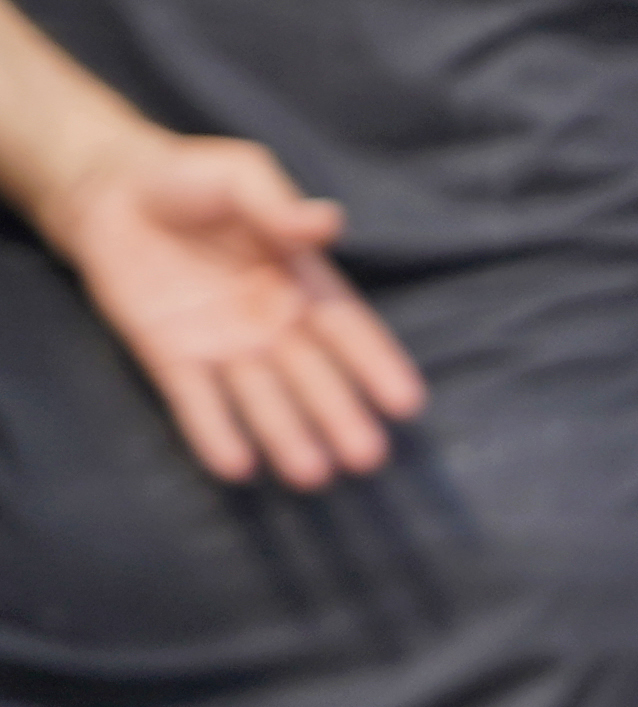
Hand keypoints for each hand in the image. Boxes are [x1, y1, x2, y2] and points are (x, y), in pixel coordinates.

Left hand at [36, 129, 422, 489]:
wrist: (105, 190)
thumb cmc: (184, 177)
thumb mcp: (239, 175)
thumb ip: (277, 205)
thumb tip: (329, 222)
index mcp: (300, 282)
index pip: (347, 330)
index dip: (375, 365)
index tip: (406, 403)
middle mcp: (271, 325)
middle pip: (312, 377)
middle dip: (338, 416)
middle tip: (366, 456)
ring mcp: (223, 345)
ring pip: (261, 398)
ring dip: (285, 435)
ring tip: (311, 474)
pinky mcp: (171, 357)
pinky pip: (196, 399)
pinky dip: (213, 431)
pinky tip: (234, 466)